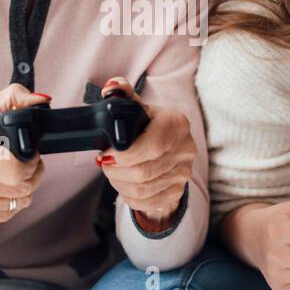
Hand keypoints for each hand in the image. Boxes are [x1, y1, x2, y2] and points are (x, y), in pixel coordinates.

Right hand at [0, 83, 47, 229]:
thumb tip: (42, 101)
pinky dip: (14, 201)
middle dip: (33, 174)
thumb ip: (13, 98)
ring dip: (25, 187)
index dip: (31, 162)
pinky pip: (11, 213)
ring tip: (16, 173)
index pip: (18, 170)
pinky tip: (5, 187)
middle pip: (25, 187)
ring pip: (22, 201)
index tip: (29, 153)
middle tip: (27, 162)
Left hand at [93, 76, 193, 228]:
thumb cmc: (148, 125)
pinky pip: (147, 202)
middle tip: (103, 164)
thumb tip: (112, 87)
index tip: (105, 154)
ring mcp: (183, 173)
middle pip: (144, 172)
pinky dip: (129, 196)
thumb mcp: (138, 108)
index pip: (151, 146)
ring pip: (143, 189)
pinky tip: (123, 184)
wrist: (169, 147)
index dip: (123, 155)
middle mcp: (185, 149)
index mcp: (176, 124)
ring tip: (112, 172)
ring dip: (119, 184)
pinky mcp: (177, 192)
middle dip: (115, 171)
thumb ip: (123, 95)